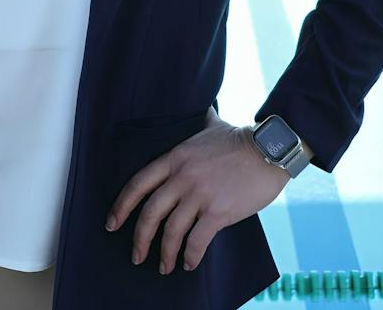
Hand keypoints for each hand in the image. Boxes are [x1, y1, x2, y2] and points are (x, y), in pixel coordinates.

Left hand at [104, 107, 289, 274]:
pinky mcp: (218, 211)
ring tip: (164, 267)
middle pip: (150, 213)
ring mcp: (200, 194)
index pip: (139, 183)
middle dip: (139, 239)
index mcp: (176, 157)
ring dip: (164, 253)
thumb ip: (199, 126)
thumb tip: (202, 114)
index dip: (121, 206)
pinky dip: (190, 256)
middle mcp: (183, 176)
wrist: (270, 149)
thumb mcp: (211, 126)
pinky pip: (197, 240)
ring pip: (172, 231)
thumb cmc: (242, 138)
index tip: (112, 223)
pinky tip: (189, 263)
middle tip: (136, 256)